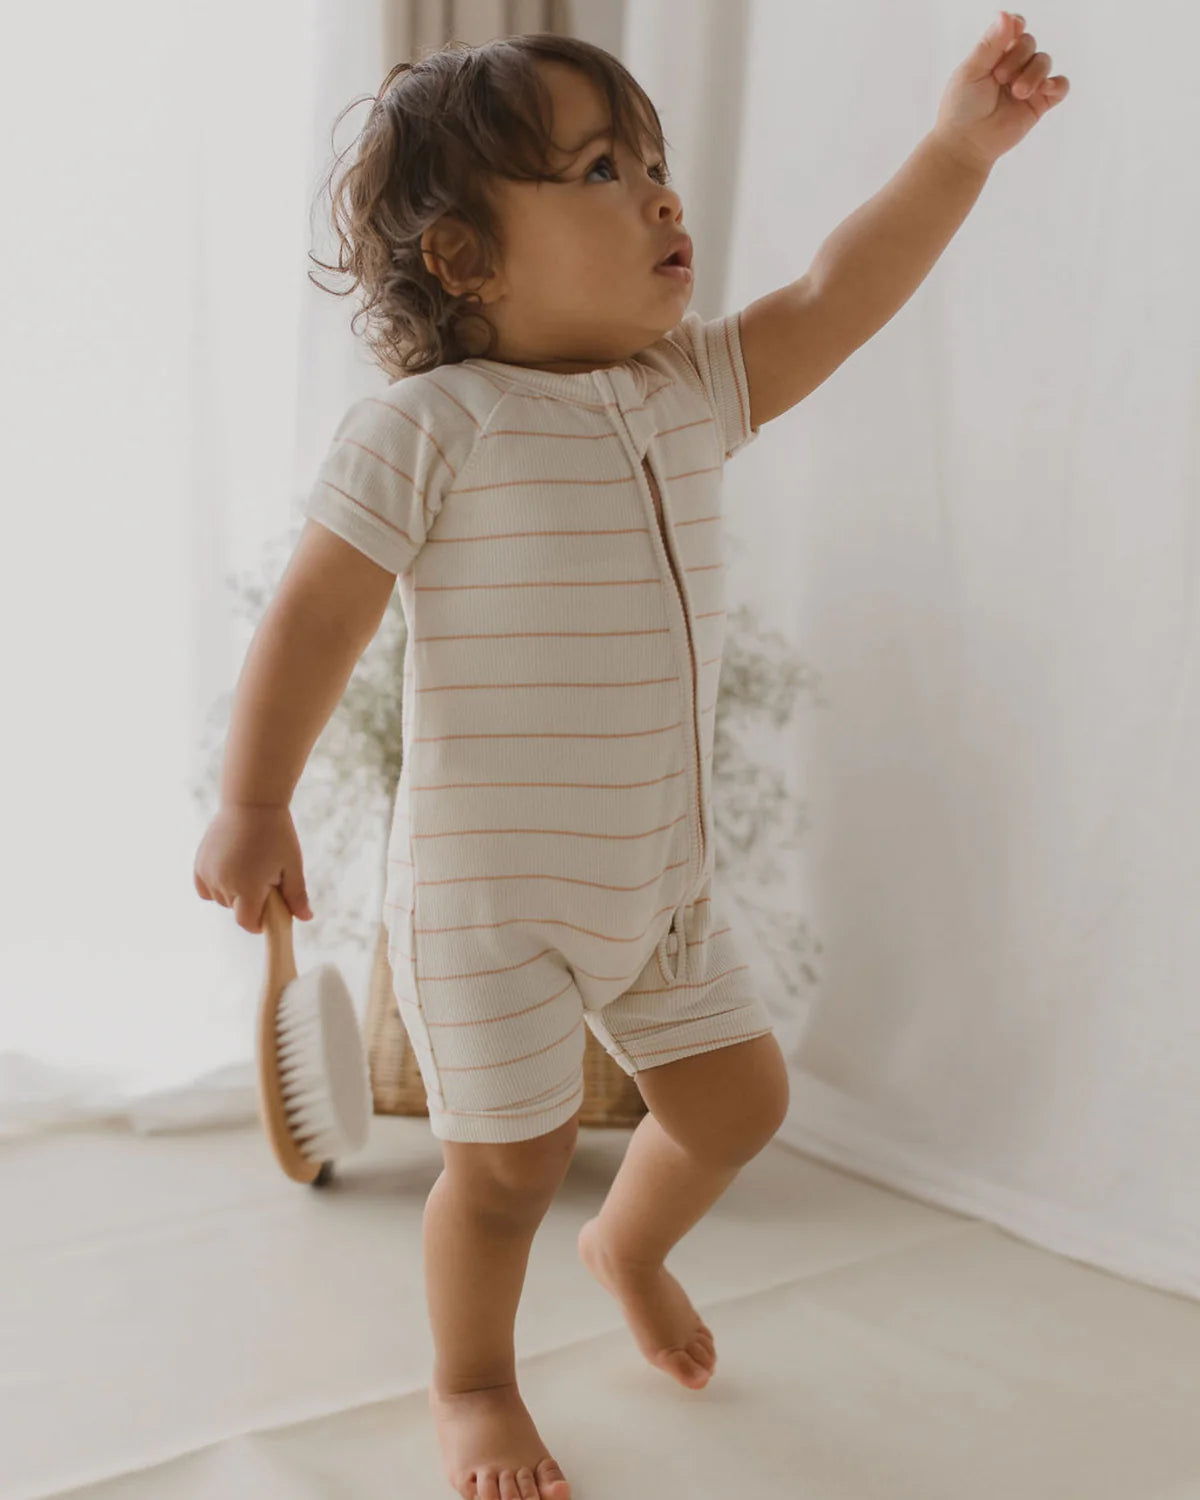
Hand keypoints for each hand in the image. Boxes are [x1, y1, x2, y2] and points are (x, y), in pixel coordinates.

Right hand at [193, 803, 313, 933]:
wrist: (252, 802)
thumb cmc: (277, 834)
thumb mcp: (292, 865)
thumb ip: (296, 895)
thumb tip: (305, 918)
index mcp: (248, 888)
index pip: (247, 923)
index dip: (260, 922)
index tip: (270, 912)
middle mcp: (224, 884)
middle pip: (236, 910)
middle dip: (251, 902)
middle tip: (265, 878)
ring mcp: (208, 873)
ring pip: (221, 899)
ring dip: (233, 893)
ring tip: (249, 868)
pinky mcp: (200, 864)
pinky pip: (205, 889)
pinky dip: (216, 886)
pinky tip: (230, 871)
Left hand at [933, 12, 1069, 172]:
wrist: (966, 144)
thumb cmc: (961, 108)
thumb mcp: (971, 71)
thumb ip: (990, 44)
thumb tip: (1005, 14)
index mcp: (994, 54)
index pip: (1014, 28)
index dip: (1017, 25)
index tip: (1015, 29)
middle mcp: (1013, 65)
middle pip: (1029, 43)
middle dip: (1017, 57)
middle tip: (999, 78)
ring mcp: (1028, 83)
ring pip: (1044, 61)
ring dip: (1033, 73)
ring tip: (1017, 92)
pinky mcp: (1039, 103)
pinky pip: (1060, 86)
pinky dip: (1057, 84)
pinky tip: (1045, 89)